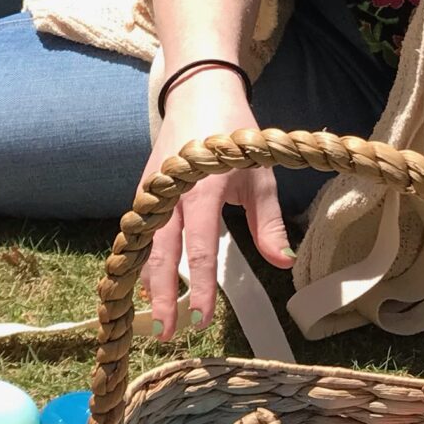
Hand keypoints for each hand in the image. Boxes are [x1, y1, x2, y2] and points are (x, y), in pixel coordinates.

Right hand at [141, 67, 294, 339]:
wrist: (198, 90)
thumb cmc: (233, 133)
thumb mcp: (260, 174)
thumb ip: (268, 222)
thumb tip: (282, 262)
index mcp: (201, 189)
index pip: (198, 249)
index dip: (199, 287)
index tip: (202, 319)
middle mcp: (169, 193)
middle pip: (160, 254)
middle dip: (163, 295)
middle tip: (167, 333)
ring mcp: (152, 191)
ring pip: (145, 246)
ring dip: (149, 281)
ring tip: (157, 317)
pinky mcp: (145, 190)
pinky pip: (141, 231)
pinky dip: (142, 259)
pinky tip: (148, 282)